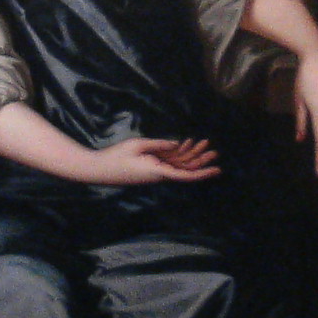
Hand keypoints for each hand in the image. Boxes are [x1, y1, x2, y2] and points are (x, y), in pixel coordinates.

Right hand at [83, 137, 221, 184]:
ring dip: (190, 154)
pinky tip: (185, 143)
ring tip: (203, 142)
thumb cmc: (117, 156)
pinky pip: (168, 162)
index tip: (217, 169)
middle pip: (185, 168)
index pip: (185, 174)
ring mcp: (155, 171)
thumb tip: (178, 145)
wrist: (100, 169)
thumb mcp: (138, 145)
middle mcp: (159, 174)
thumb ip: (160, 145)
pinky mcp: (150, 168)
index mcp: (158, 171)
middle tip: (214, 150)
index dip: (203, 172)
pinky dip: (177, 153)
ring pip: (178, 164)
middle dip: (200, 159)